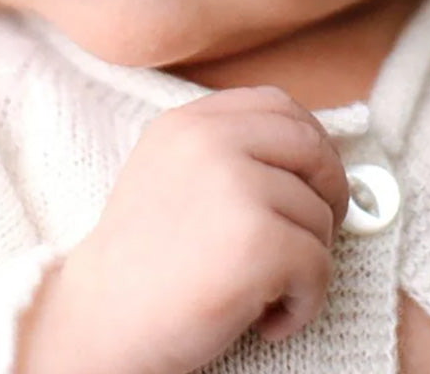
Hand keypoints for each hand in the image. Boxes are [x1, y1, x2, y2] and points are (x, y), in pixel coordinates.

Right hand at [17, 85, 348, 373]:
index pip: (278, 105)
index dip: (310, 143)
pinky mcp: (256, 241)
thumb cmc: (143, 263)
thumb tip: (318, 158)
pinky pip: (318, 265)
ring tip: (270, 292)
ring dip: (310, 262)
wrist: (98, 324)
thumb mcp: (171, 173)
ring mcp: (234, 186)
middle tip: (314, 238)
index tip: (311, 185)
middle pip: (312, 147)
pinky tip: (270, 319)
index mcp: (189, 122)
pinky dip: (306, 302)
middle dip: (330, 194)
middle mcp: (210, 142)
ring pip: (319, 214)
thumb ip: (229, 151)